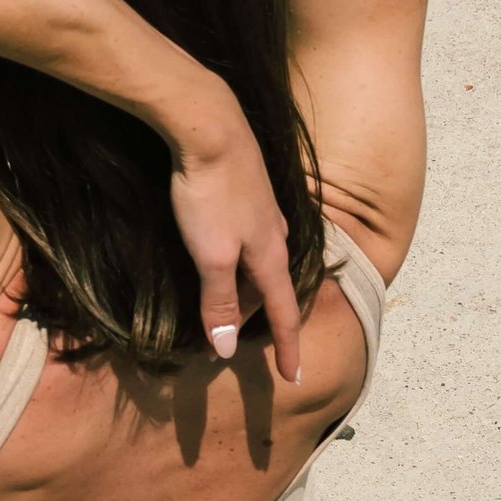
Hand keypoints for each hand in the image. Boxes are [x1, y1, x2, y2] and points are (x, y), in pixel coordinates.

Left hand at [166, 111, 305, 382]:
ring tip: (227, 299)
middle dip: (259, 315)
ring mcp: (263, 209)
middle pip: (270, 286)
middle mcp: (275, 234)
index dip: (288, 347)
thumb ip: (218, 300)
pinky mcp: (248, 188)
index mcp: (270, 256)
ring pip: (260, 260)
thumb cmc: (210, 192)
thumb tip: (228, 349)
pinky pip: (250, 236)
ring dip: (246, 285)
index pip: (284, 314)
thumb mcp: (210, 255)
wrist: (208, 123)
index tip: (293, 377)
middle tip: (234, 336)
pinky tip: (224, 250)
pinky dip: (238, 257)